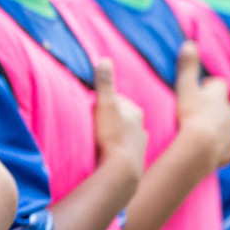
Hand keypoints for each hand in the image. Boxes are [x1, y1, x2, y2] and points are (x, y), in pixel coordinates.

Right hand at [93, 59, 145, 181]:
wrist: (122, 170)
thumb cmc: (112, 136)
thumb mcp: (105, 105)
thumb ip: (104, 83)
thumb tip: (104, 59)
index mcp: (133, 109)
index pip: (114, 98)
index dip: (100, 100)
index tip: (88, 105)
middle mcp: (140, 123)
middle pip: (121, 113)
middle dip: (109, 114)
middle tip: (92, 120)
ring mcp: (139, 140)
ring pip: (126, 129)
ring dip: (115, 129)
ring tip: (101, 135)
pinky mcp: (136, 155)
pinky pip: (127, 145)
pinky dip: (120, 143)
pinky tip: (112, 149)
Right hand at [174, 41, 229, 170]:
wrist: (202, 146)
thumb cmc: (192, 113)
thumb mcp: (185, 87)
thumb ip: (187, 66)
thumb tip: (190, 43)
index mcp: (219, 96)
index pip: (219, 84)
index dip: (210, 85)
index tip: (199, 87)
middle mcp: (229, 112)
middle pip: (224, 105)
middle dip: (214, 105)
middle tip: (197, 108)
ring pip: (226, 124)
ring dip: (216, 124)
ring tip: (200, 128)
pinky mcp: (229, 150)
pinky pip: (225, 144)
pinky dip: (217, 144)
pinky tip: (205, 146)